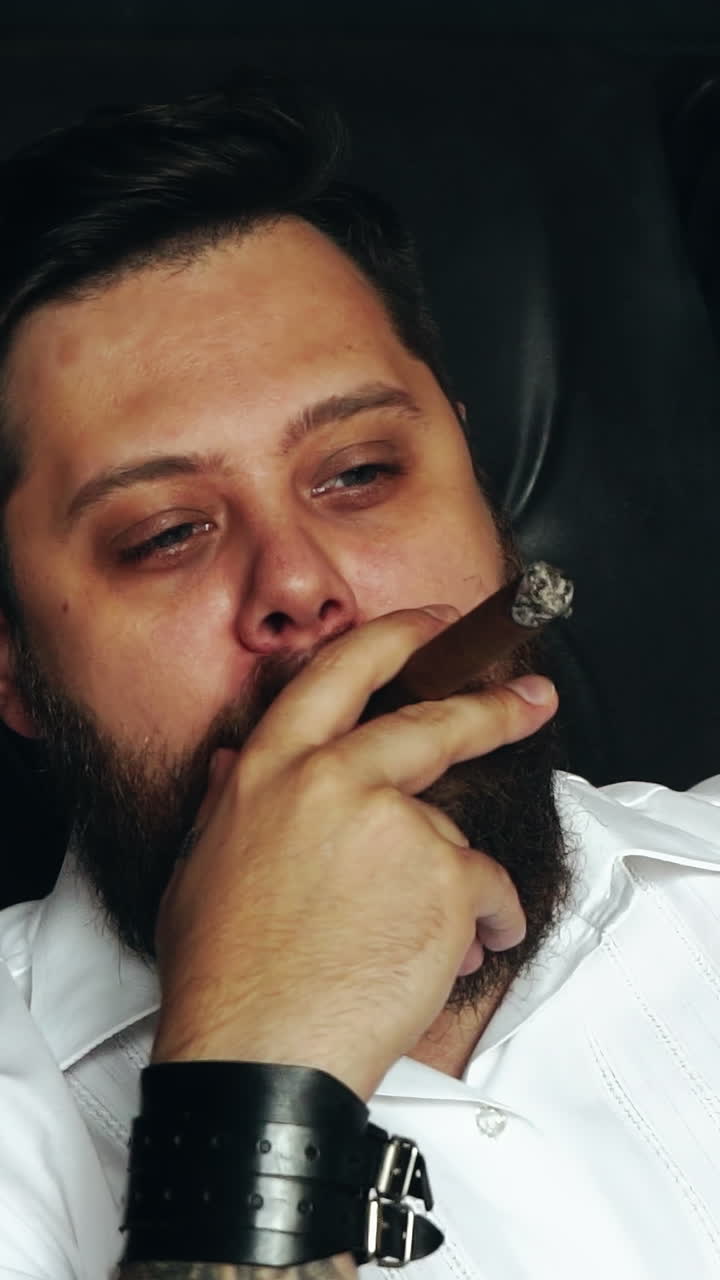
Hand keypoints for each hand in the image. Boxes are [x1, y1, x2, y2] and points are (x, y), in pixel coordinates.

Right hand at [151, 606, 557, 1098]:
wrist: (257, 1053)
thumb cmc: (224, 973)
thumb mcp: (202, 867)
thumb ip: (228, 803)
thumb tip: (232, 764)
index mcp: (270, 770)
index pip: (340, 671)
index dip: (394, 636)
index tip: (431, 624)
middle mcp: (333, 780)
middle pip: (433, 721)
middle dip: (493, 708)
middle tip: (530, 701)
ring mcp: (393, 824)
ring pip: (452, 837)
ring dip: (452, 885)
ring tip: (414, 940)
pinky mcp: (444, 876)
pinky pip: (488, 891)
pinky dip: (484, 922)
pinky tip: (446, 953)